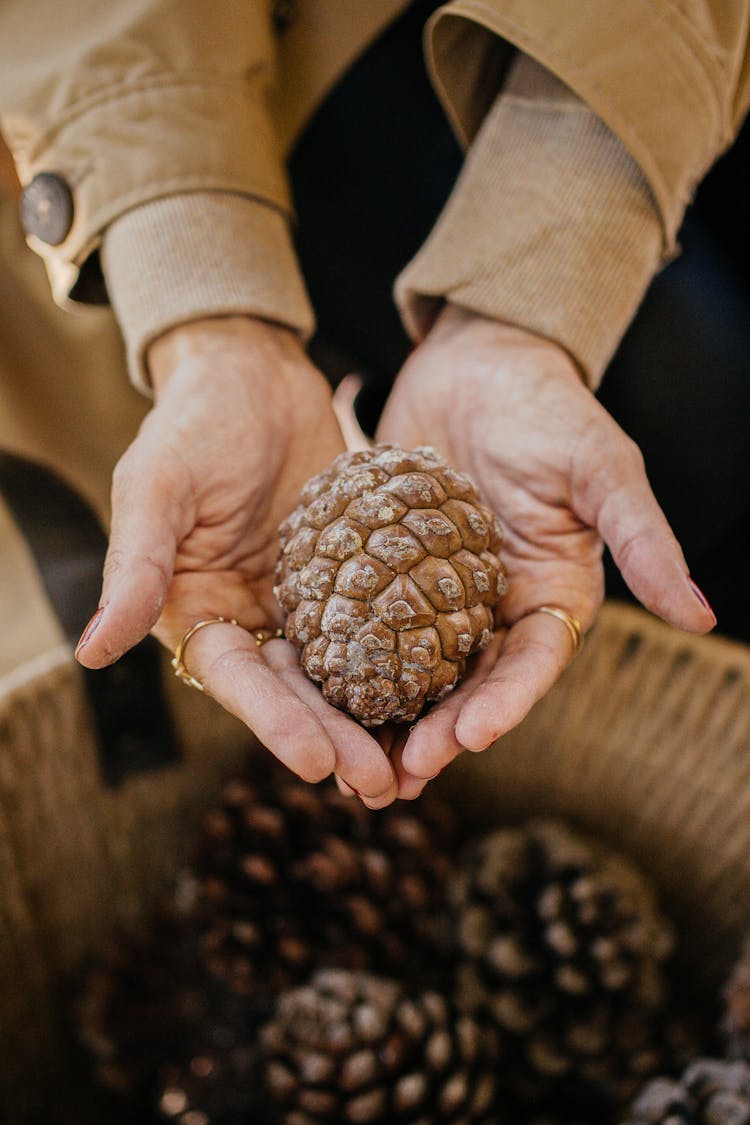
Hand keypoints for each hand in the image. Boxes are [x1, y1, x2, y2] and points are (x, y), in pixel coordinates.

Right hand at [75, 316, 396, 806]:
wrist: (255, 372)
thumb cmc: (195, 422)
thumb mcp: (158, 486)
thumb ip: (135, 567)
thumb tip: (90, 651)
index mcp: (197, 611)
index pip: (236, 678)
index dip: (273, 721)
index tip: (316, 763)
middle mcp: (251, 618)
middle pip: (295, 690)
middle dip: (335, 738)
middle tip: (380, 786)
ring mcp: (305, 600)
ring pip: (343, 670)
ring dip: (375, 717)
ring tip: (416, 763)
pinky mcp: (350, 576)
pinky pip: (379, 624)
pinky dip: (405, 658)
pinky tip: (443, 691)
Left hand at [377, 306, 715, 797]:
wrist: (479, 360)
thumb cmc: (548, 408)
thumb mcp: (601, 469)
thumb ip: (644, 541)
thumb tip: (703, 617)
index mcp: (550, 596)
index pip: (530, 664)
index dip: (504, 704)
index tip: (468, 737)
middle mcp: (494, 608)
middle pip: (466, 685)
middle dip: (434, 733)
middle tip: (394, 778)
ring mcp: (437, 595)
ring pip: (411, 669)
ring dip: (385, 717)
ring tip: (349, 764)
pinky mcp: (389, 574)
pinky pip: (365, 622)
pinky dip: (344, 659)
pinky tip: (310, 692)